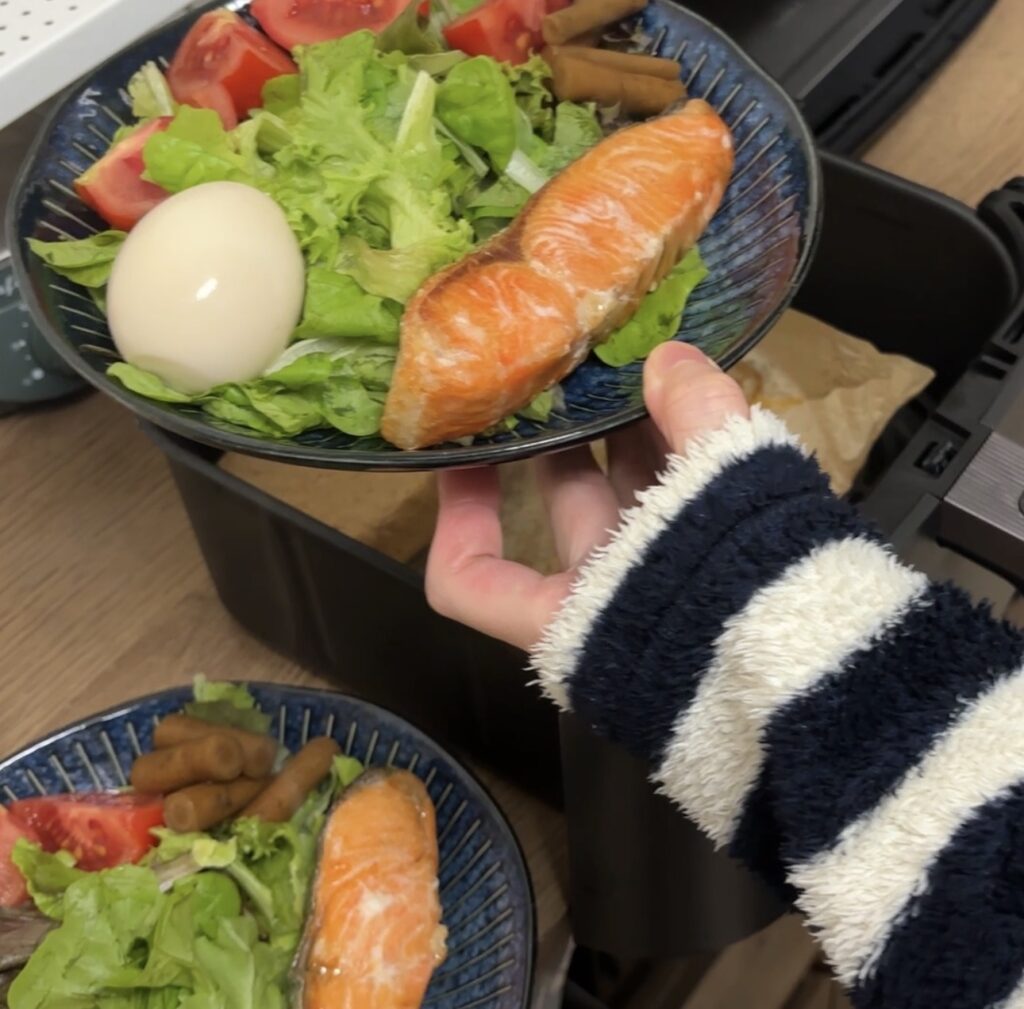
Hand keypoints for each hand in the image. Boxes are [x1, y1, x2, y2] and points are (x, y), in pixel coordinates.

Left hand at [426, 342, 750, 650]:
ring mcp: (663, 598)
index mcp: (567, 621)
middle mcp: (606, 612)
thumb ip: (697, 421)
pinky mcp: (717, 580)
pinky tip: (697, 397)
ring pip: (635, 502)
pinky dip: (688, 455)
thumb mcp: (718, 507)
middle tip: (562, 373)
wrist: (851, 696)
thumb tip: (673, 359)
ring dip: (634, 435)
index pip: (467, 583)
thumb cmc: (755, 622)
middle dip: (566, 440)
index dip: (457, 516)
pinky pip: (688, 507)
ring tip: (633, 364)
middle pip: (567, 512)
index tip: (465, 452)